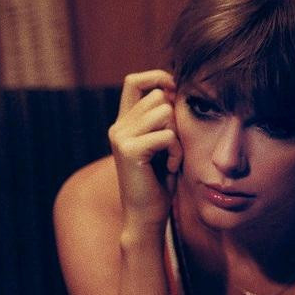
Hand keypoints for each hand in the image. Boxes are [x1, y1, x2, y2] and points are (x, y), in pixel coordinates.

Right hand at [108, 70, 181, 230]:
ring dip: (177, 137)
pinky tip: (169, 168)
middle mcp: (117, 127)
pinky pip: (167, 135)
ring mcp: (121, 138)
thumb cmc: (158, 181)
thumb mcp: (162, 142)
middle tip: (172, 147)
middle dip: (175, 119)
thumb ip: (162, 116)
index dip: (157, 78)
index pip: (134, 80)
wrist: (146, 216)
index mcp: (123, 123)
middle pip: (158, 96)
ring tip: (170, 158)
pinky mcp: (129, 151)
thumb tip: (175, 88)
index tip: (174, 93)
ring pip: (164, 112)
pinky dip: (176, 152)